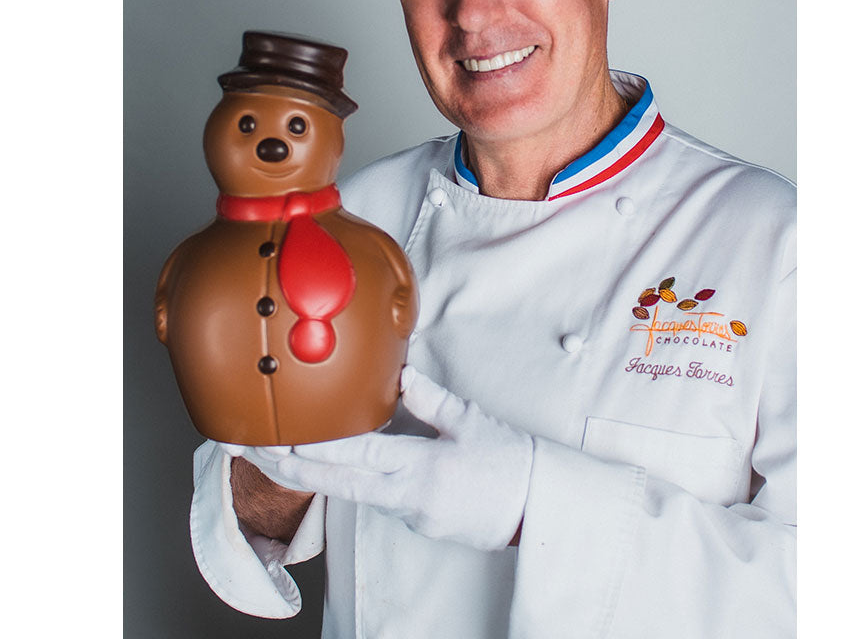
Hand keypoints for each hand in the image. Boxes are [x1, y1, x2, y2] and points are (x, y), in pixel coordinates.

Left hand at [232, 366, 533, 551]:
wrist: (539, 509)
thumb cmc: (510, 461)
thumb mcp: (473, 422)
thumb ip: (433, 400)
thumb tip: (403, 376)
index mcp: (420, 467)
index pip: (355, 456)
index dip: (312, 450)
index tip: (277, 441)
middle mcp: (407, 496)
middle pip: (338, 484)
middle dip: (292, 468)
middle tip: (253, 452)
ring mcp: (411, 514)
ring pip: (355, 493)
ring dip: (319, 475)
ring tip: (285, 454)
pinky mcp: (419, 522)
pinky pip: (378, 499)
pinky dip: (354, 482)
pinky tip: (341, 468)